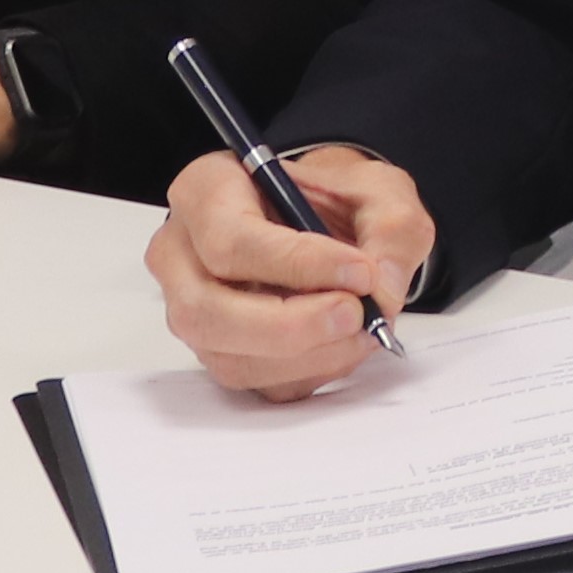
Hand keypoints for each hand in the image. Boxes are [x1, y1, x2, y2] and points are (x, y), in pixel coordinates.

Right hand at [149, 145, 433, 399]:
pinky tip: (346, 345)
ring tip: (363, 329)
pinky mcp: (220, 353)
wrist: (327, 224)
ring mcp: (194, 311)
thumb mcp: (377, 188)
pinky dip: (310, 373)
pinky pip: (257, 384)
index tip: (360, 271)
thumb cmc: (335, 199)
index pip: (230, 241)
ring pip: (230, 358)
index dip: (297, 264)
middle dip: (293, 325)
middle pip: (208, 312)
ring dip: (308, 356)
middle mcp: (182, 256)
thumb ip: (391, 229)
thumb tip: (382, 292)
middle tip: (356, 314)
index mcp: (205, 192)